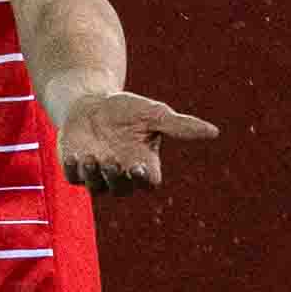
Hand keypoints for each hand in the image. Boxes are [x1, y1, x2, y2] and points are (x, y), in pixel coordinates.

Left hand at [58, 87, 219, 191]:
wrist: (91, 102)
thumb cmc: (126, 110)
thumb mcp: (154, 114)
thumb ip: (180, 126)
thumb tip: (214, 132)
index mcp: (143, 165)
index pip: (147, 183)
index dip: (143, 180)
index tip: (137, 165)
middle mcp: (121, 175)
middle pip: (122, 189)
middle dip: (116, 177)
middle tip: (111, 160)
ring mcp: (98, 174)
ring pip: (97, 188)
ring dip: (95, 175)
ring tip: (91, 157)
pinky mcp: (76, 170)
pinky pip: (75, 178)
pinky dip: (75, 169)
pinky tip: (75, 155)